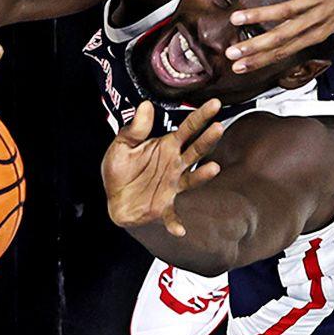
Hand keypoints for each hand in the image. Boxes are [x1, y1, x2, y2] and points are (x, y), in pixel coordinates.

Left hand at [101, 100, 224, 235]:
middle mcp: (176, 164)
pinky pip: (172, 215)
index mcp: (167, 146)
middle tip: (219, 127)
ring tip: (214, 168)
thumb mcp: (122, 146)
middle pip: (196, 149)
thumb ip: (134, 128)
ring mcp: (173, 185)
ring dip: (203, 174)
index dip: (201, 115)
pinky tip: (180, 230)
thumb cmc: (121, 170)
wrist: (114, 198)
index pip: (188, 127)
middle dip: (208, 138)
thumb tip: (145, 105)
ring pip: (192, 177)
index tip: (214, 104)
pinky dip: (176, 223)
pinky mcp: (164, 206)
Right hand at [224, 0, 333, 72]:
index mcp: (315, 35)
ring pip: (285, 12)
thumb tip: (279, 41)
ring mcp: (315, 1)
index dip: (260, 61)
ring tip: (236, 19)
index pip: (284, 52)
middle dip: (254, 47)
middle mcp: (314, 21)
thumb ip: (302, 32)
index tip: (239, 68)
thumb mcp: (327, 24)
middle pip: (281, 38)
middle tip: (232, 54)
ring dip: (258, 16)